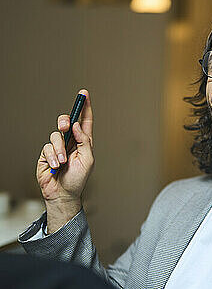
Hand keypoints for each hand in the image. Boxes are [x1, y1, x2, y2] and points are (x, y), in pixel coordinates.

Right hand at [36, 89, 94, 203]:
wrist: (63, 194)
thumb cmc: (78, 180)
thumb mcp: (87, 161)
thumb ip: (84, 142)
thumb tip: (76, 126)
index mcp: (84, 142)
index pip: (84, 121)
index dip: (84, 107)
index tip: (84, 93)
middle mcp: (71, 142)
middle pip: (66, 122)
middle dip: (64, 121)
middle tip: (64, 126)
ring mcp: (58, 147)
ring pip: (55, 136)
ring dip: (59, 149)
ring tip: (62, 162)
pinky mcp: (47, 154)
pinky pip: (47, 147)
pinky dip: (52, 156)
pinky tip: (55, 166)